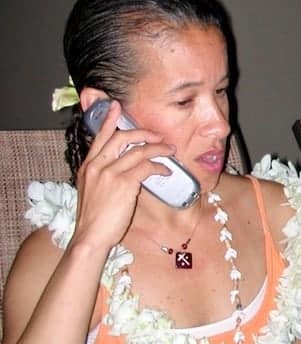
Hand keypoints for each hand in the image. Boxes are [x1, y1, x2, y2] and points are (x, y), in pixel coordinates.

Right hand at [70, 101, 174, 252]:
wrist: (90, 237)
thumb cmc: (94, 218)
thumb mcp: (92, 191)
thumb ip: (104, 175)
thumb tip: (122, 168)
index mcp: (88, 166)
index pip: (100, 137)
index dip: (109, 120)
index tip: (116, 106)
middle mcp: (97, 165)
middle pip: (122, 137)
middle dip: (143, 133)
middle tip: (158, 135)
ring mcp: (109, 173)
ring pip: (138, 151)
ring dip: (158, 149)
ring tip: (170, 151)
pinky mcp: (124, 184)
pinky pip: (146, 167)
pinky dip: (159, 166)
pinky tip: (166, 171)